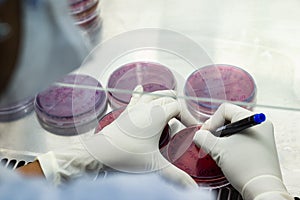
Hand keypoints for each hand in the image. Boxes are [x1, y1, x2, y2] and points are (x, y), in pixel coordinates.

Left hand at [38, 86, 196, 187]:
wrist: (100, 152)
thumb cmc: (126, 154)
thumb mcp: (154, 165)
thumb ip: (176, 176)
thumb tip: (192, 188)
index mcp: (157, 115)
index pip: (178, 107)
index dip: (187, 115)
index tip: (191, 128)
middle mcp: (147, 107)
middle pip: (168, 97)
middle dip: (177, 106)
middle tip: (182, 118)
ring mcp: (135, 108)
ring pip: (153, 94)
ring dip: (163, 96)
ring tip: (169, 102)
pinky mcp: (126, 112)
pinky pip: (135, 97)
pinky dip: (140, 93)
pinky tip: (140, 88)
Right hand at [193, 103, 292, 199]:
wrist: (261, 189)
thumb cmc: (245, 167)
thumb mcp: (218, 149)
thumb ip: (203, 138)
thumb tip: (199, 135)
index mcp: (253, 119)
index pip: (225, 110)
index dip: (211, 121)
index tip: (205, 134)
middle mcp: (260, 125)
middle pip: (229, 118)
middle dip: (216, 130)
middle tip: (209, 141)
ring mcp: (261, 136)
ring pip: (234, 130)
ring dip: (221, 138)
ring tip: (216, 149)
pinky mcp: (259, 147)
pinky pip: (240, 139)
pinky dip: (229, 144)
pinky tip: (225, 155)